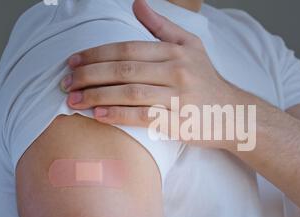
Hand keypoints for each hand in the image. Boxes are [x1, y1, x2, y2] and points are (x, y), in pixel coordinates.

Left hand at [61, 0, 241, 148]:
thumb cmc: (207, 80)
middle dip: (89, 75)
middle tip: (66, 82)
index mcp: (175, 51)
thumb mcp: (191, 46)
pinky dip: (118, 115)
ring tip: (73, 100)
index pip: (127, 48)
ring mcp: (178, 97)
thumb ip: (162, 26)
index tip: (73, 61)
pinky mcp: (179, 122)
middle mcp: (176, 71)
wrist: (234, 114)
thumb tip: (136, 3)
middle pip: (124, 70)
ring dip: (96, 96)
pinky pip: (143, 117)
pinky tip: (98, 115)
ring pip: (129, 92)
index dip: (96, 54)